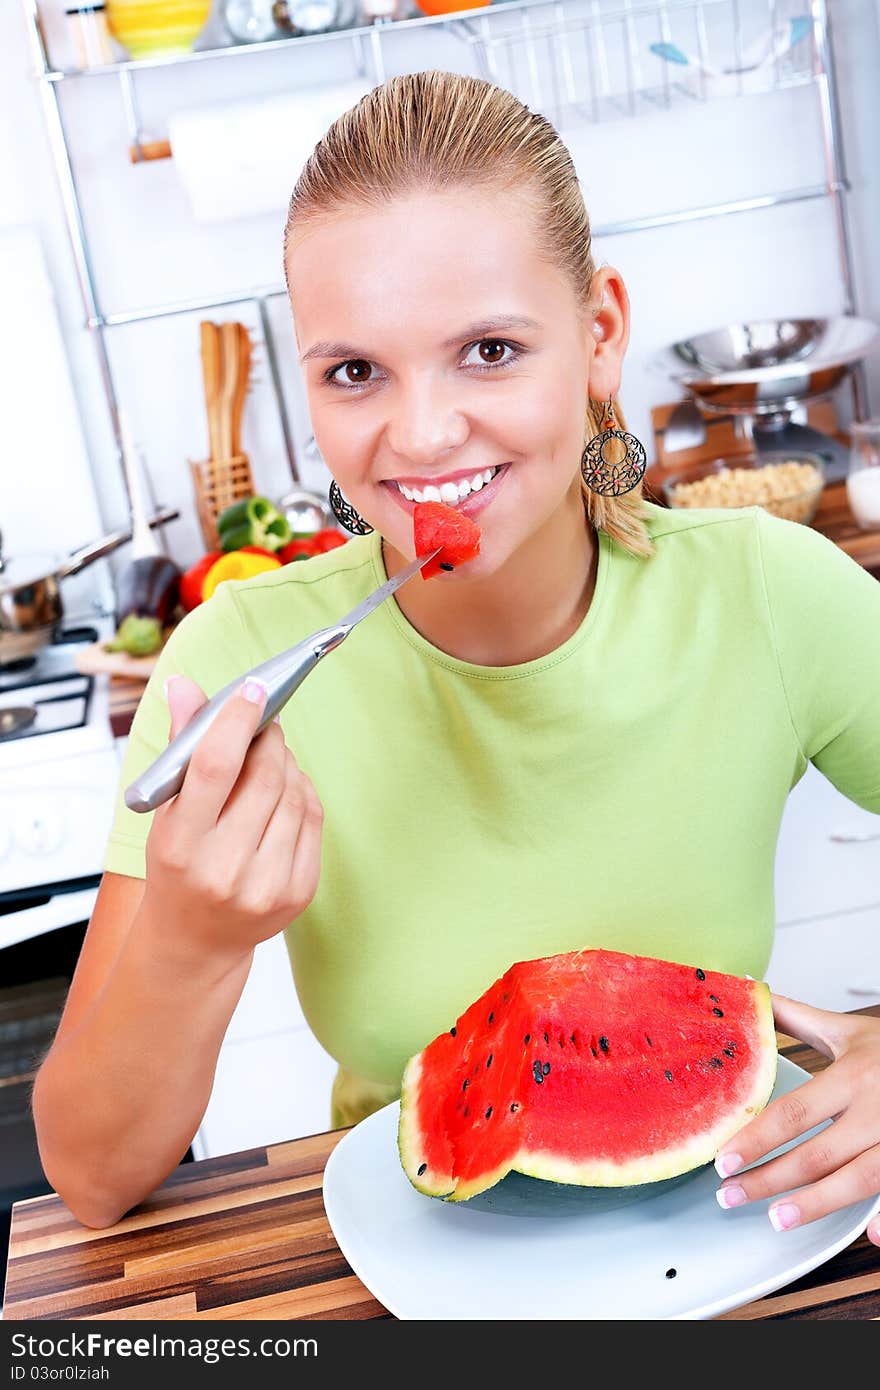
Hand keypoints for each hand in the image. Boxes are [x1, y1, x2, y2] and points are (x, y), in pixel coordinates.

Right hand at [141, 674, 323, 961]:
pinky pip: (313, 820)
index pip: (214, 768)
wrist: (196, 941)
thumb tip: (186, 685)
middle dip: (268, 740)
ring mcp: (266, 885)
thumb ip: (182, 748)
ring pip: (294, 795)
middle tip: (263, 724)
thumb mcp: (166, 814)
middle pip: (263, 778)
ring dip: (287, 764)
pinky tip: (285, 791)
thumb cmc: (177, 868)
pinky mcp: (299, 893)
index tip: (252, 689)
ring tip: (270, 759)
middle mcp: (224, 869)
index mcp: (181, 845)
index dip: (236, 721)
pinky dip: (302, 794)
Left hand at [715, 994, 879, 1245]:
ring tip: (776, 1218)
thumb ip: (795, 1018)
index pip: (794, 1113)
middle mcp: (879, 1109)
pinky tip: (869, 1236)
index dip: (756, 1139)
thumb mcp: (848, 1030)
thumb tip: (749, 993)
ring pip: (859, 1180)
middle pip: (818, 1154)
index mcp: (855, 1076)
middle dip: (770, 1179)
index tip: (724, 1159)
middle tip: (731, 1194)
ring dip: (816, 1204)